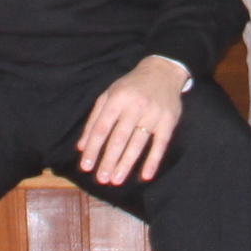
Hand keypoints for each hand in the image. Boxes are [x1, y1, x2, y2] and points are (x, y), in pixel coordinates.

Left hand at [74, 57, 188, 185]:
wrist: (163, 71)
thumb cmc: (130, 86)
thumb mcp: (108, 95)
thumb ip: (94, 120)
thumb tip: (81, 147)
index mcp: (117, 99)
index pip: (101, 128)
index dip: (93, 148)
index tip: (86, 167)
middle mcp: (135, 106)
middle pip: (119, 137)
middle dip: (109, 160)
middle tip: (102, 179)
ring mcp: (153, 113)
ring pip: (138, 142)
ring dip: (126, 163)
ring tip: (116, 180)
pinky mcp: (169, 120)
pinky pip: (161, 143)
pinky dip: (153, 160)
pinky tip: (146, 175)